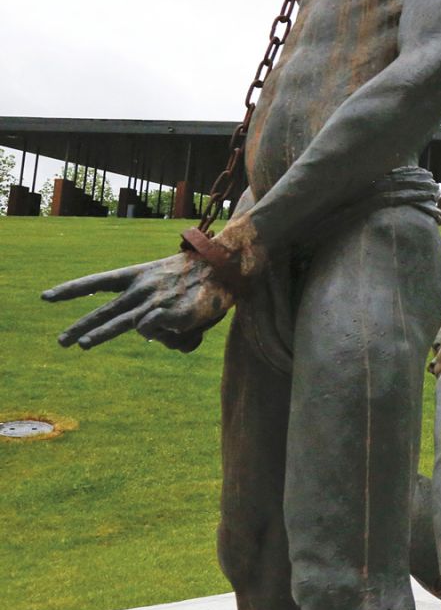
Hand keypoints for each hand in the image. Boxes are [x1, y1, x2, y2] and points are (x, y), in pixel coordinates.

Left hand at [42, 252, 233, 351]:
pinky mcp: (168, 313)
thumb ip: (155, 308)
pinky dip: (168, 335)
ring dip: (98, 334)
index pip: (98, 282)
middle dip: (80, 325)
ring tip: (82, 345)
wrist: (227, 264)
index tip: (46, 298)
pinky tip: (183, 326)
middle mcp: (141, 287)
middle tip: (61, 341)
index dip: (72, 290)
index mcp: (139, 273)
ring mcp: (153, 300)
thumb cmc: (203, 275)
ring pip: (120, 323)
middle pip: (104, 309)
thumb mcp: (171, 282)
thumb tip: (146, 333)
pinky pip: (156, 331)